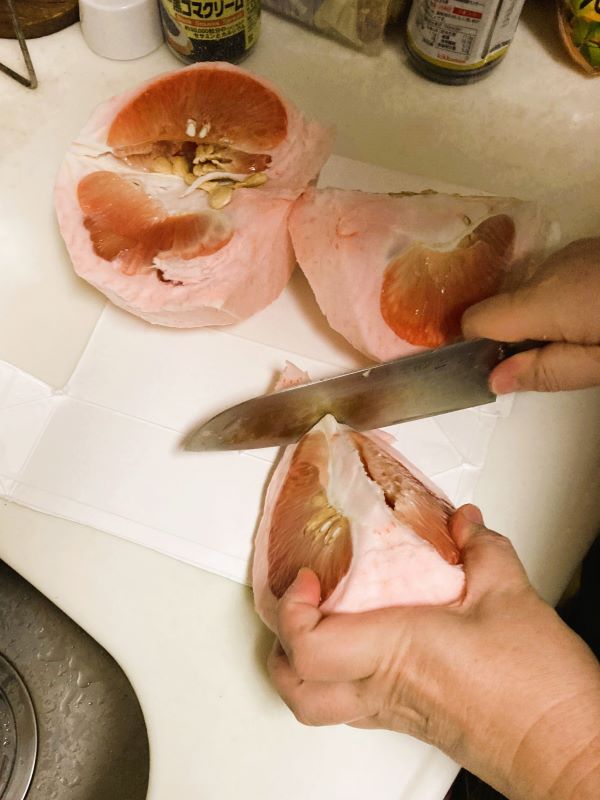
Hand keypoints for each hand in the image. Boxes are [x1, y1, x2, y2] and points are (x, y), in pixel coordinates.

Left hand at [268, 506, 599, 799]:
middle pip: (296, 688)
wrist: (566, 752)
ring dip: (303, 665)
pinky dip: (339, 676)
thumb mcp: (511, 595)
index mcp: (396, 651)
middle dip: (281, 643)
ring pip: (317, 705)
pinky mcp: (411, 723)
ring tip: (319, 621)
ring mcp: (394, 712)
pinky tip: (365, 645)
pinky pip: (353, 706)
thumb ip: (481, 547)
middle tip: (299, 601)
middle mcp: (385, 689)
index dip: (293, 609)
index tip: (309, 578)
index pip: (309, 646)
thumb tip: (464, 523)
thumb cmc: (538, 693)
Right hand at [461, 238, 599, 392]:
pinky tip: (591, 311)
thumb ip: (547, 372)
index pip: (476, 319)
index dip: (476, 346)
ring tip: (583, 335)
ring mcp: (569, 254)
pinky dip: (561, 300)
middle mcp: (547, 269)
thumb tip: (493, 379)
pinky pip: (554, 279)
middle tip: (557, 360)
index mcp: (544, 300)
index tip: (493, 369)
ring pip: (531, 293)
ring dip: (544, 318)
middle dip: (518, 336)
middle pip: (505, 308)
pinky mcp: (586, 250)